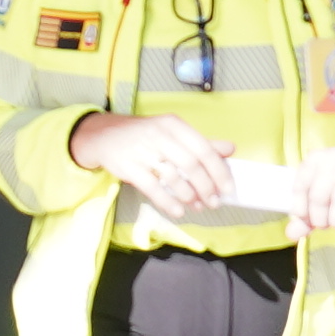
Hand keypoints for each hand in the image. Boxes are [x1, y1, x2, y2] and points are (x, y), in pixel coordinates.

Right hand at [67, 112, 237, 218]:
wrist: (104, 135)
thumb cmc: (144, 136)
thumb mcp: (172, 133)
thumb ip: (201, 143)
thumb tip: (230, 149)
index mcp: (173, 124)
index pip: (203, 148)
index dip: (218, 171)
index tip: (228, 188)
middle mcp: (159, 135)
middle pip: (190, 164)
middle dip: (206, 187)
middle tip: (214, 202)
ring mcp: (142, 151)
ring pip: (172, 177)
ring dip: (189, 196)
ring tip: (198, 206)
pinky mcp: (128, 167)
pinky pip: (152, 188)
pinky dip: (167, 202)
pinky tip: (178, 211)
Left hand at [289, 133, 334, 232]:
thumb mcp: (324, 192)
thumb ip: (307, 214)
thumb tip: (292, 234)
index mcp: (315, 159)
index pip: (300, 187)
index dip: (302, 210)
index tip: (309, 222)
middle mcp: (333, 156)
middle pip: (319, 194)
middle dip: (321, 217)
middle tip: (327, 225)